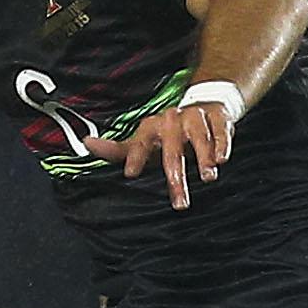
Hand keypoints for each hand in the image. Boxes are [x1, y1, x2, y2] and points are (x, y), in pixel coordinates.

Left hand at [85, 94, 232, 208]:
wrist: (202, 104)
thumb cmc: (169, 132)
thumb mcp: (143, 140)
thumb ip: (117, 149)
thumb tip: (86, 143)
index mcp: (151, 127)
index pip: (140, 143)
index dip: (136, 157)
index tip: (130, 175)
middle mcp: (172, 120)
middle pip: (173, 150)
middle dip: (176, 176)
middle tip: (180, 203)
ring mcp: (195, 117)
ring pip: (199, 138)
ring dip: (203, 157)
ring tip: (208, 178)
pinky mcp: (217, 117)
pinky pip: (220, 130)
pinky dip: (222, 144)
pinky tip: (222, 160)